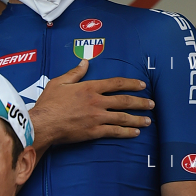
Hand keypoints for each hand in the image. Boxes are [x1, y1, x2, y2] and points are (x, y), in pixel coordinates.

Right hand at [30, 60, 153, 149]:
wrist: (43, 124)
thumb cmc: (48, 103)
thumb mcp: (59, 83)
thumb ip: (74, 73)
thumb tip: (85, 62)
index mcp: (89, 88)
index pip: (116, 83)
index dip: (131, 84)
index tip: (142, 85)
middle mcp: (97, 101)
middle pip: (124, 101)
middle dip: (140, 102)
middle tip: (151, 104)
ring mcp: (97, 117)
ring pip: (122, 117)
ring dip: (137, 119)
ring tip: (148, 120)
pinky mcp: (94, 131)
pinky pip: (114, 131)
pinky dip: (126, 132)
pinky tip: (135, 133)